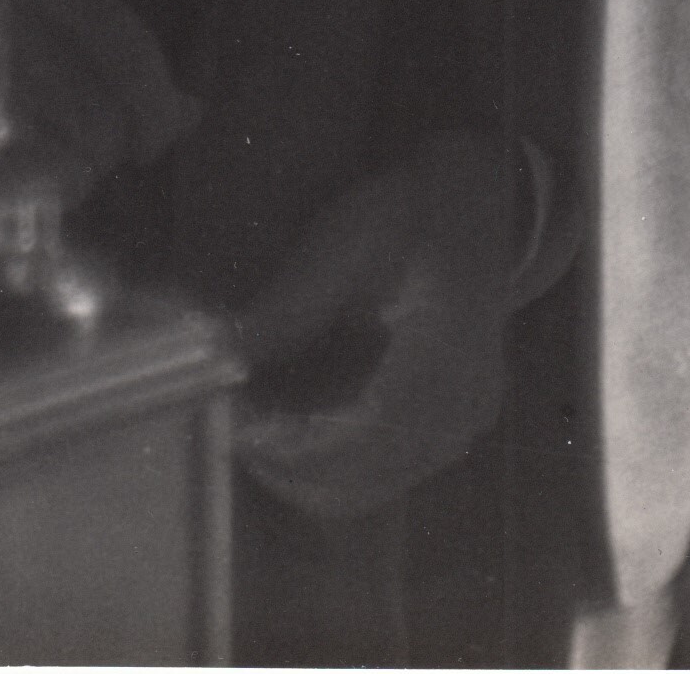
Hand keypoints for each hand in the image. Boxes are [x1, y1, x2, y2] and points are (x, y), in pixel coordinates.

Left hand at [231, 129, 511, 524]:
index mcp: (444, 354)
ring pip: (377, 483)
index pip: (368, 435)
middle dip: (294, 466)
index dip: (299, 449)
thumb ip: (286, 307)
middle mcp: (465, 404)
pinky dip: (338, 460)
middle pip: (369, 477)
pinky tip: (298, 422)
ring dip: (313, 468)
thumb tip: (220, 356)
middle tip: (237, 428)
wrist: (469, 206)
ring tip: (260, 422)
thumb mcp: (341, 244)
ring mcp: (466, 421)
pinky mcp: (456, 425)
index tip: (241, 434)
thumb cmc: (405, 215)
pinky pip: (390, 469)